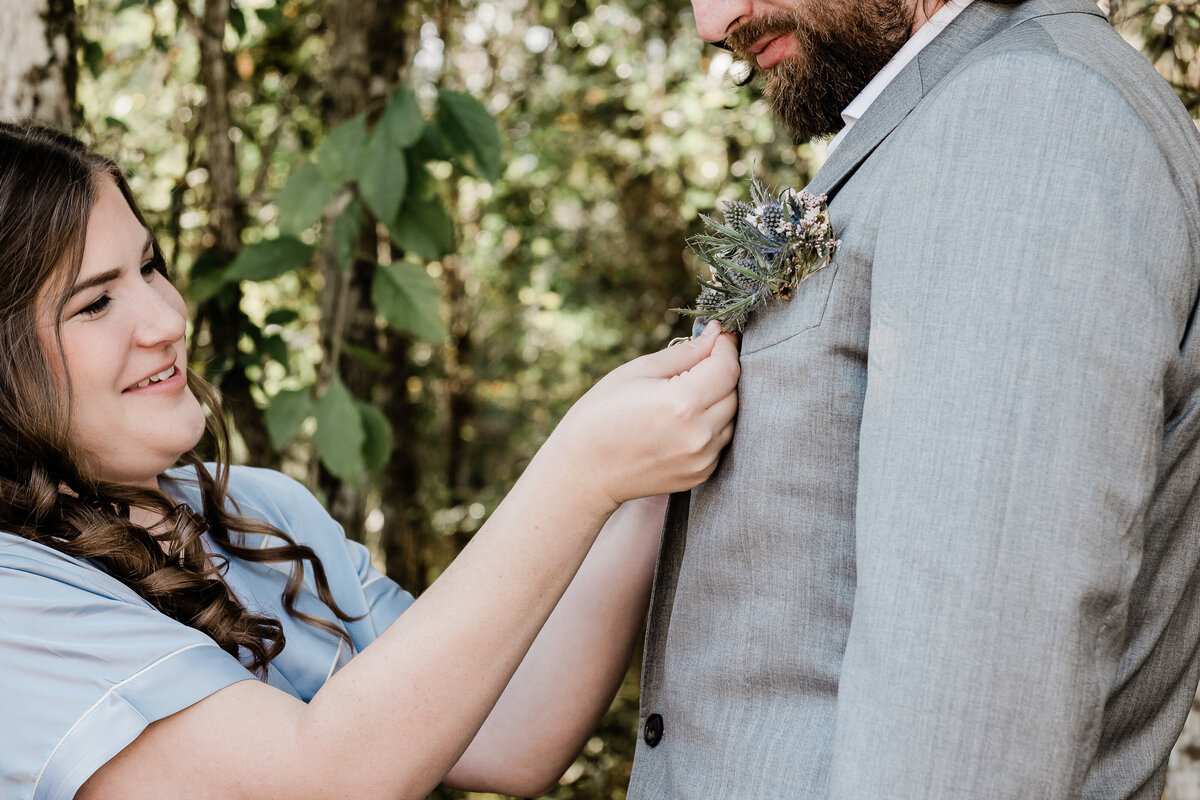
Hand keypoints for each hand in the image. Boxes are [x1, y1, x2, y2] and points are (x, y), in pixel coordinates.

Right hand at [549, 321, 739, 512]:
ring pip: (732, 417)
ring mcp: (702, 458)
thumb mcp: (638, 372)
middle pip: (734, 392)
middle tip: (695, 365)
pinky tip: (682, 421)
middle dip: (721, 372)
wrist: (584, 470)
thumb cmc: (602, 413)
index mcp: (682, 403)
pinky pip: (720, 440)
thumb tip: (716, 334)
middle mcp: (698, 434)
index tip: (718, 337)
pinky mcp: (700, 474)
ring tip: (684, 395)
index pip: (727, 367)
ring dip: (718, 400)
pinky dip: (711, 425)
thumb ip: (684, 353)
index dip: (725, 347)